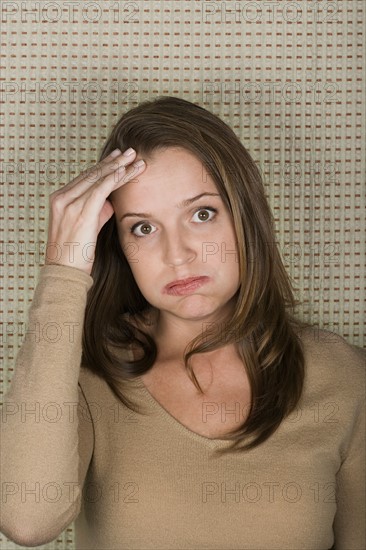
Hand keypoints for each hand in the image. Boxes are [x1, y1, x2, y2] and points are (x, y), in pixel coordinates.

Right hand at [45, 148, 145, 274]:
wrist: (64, 272)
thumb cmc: (75, 254)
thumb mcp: (86, 227)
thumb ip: (97, 211)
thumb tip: (110, 202)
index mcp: (60, 199)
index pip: (86, 178)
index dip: (103, 166)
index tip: (117, 157)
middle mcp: (62, 198)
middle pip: (92, 174)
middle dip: (113, 162)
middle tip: (129, 151)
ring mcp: (69, 204)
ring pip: (98, 179)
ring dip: (118, 168)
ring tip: (134, 159)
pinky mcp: (80, 212)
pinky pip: (100, 190)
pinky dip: (113, 179)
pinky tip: (125, 172)